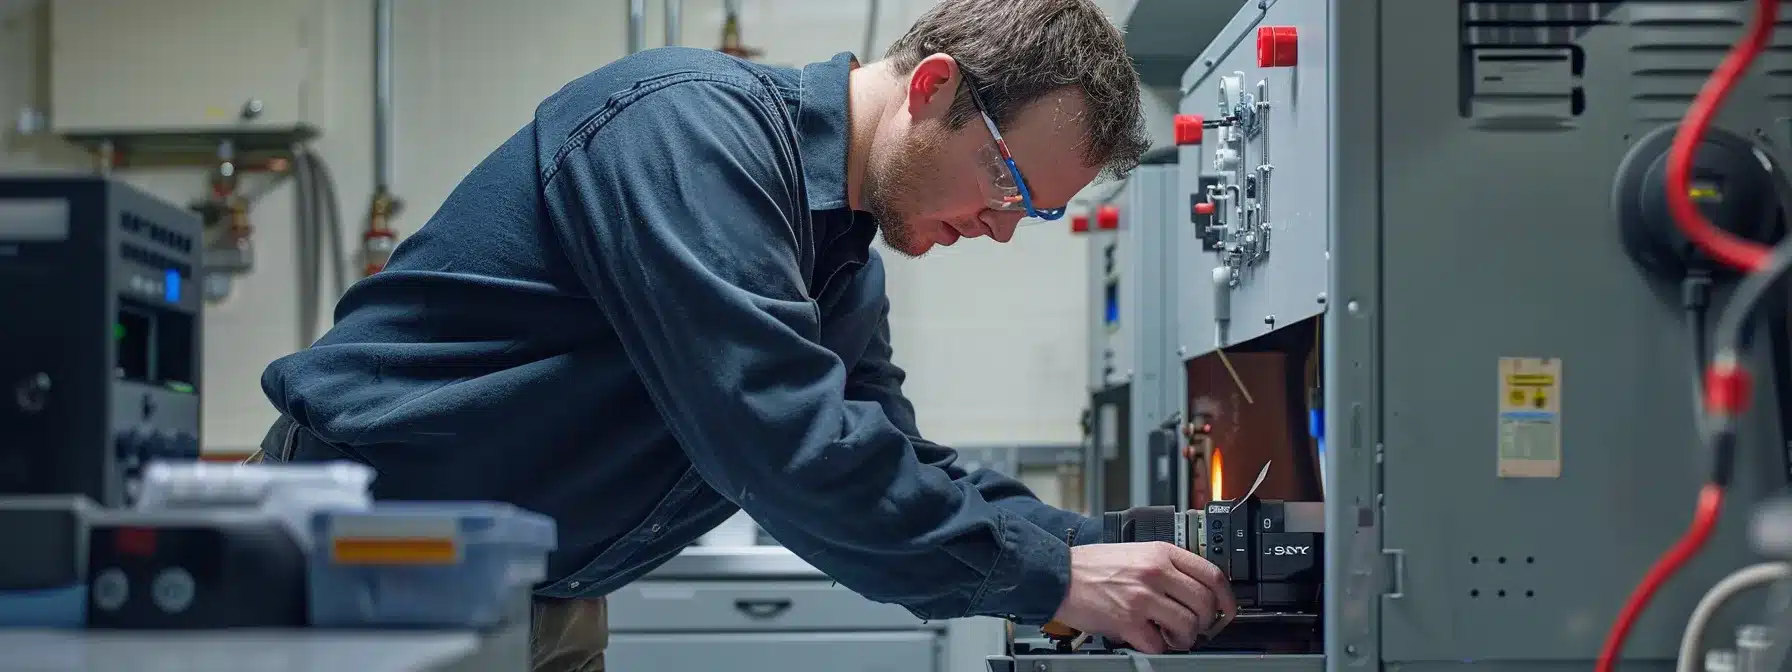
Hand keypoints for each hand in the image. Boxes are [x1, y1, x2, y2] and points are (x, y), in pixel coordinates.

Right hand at [1050, 542, 1236, 653]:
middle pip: (1204, 603)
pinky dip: (1158, 648)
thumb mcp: (1136, 552)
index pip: (1212, 574)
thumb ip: (1166, 566)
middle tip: (1196, 627)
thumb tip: (1195, 591)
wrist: (1058, 574)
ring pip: (1187, 626)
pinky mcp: (1127, 621)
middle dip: (1205, 622)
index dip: (1227, 598)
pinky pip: (1159, 644)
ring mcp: (1142, 597)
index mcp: (1161, 552)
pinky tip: (1150, 639)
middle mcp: (1155, 572)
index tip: (1227, 610)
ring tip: (1172, 637)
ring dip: (1184, 638)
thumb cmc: (1092, 565)